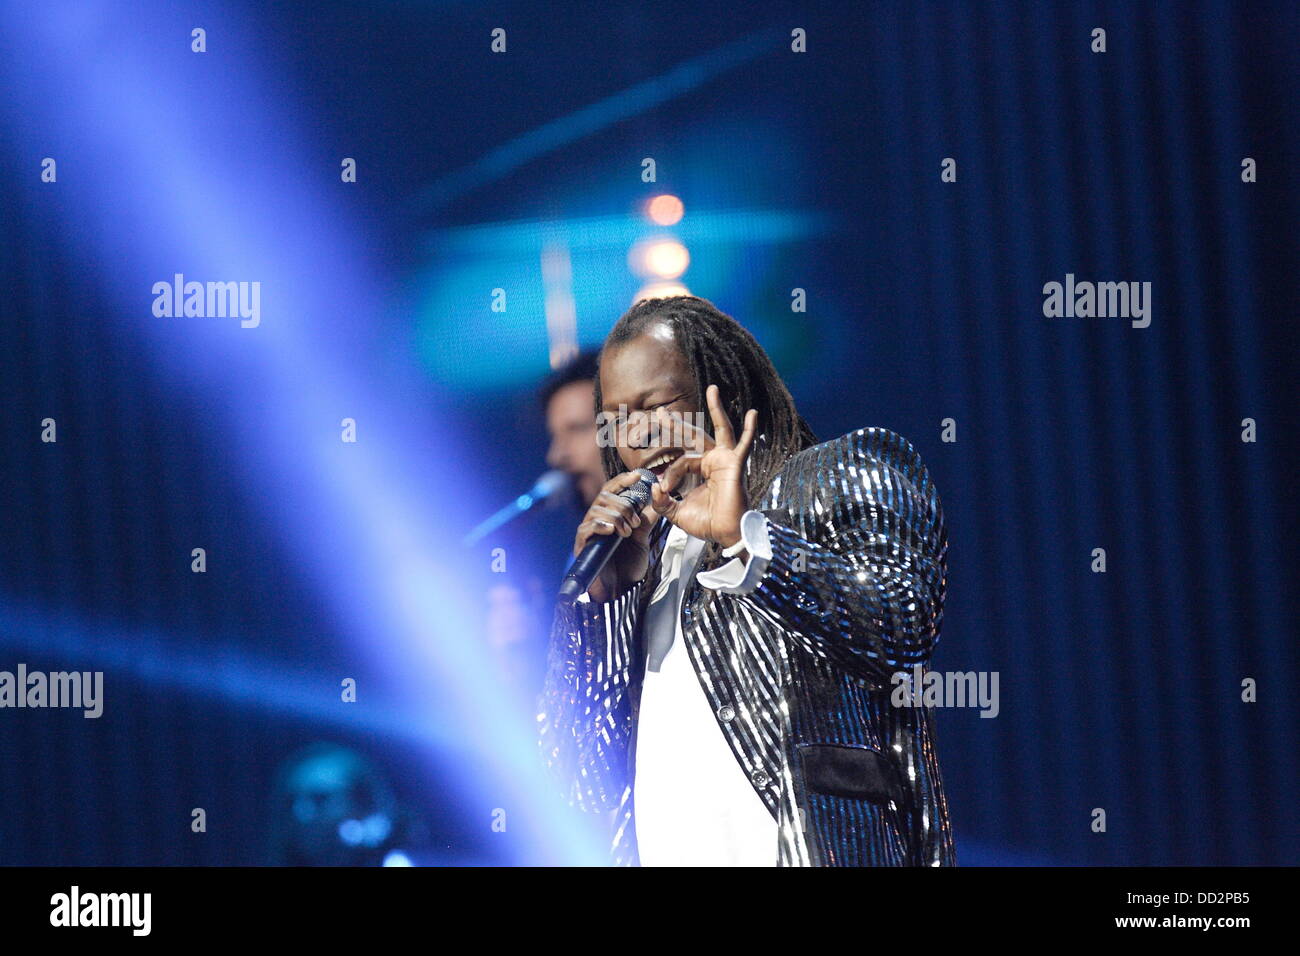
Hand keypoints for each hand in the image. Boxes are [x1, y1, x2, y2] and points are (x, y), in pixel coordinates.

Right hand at [572, 470, 656, 602]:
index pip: (612, 489)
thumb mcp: (642, 539)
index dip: (623, 480)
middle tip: (635, 522)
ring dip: (616, 517)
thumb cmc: (628, 565)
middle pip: (604, 496)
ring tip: (627, 532)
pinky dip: (601, 526)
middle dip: (623, 505)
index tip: (638, 475)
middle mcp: (597, 520)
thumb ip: (646, 520)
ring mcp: (588, 532)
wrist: (620, 590)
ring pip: (597, 509)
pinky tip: (612, 532)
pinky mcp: (582, 545)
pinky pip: (587, 527)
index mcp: (610, 515)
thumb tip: (658, 499)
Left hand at [650, 384, 756, 549]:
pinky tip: (752, 413)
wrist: (725, 534)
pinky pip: (744, 444)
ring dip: (716, 409)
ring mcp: (725, 460)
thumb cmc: (707, 524)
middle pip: (693, 437)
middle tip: (660, 414)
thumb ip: (662, 502)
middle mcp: (713, 461)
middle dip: (676, 425)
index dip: (669, 472)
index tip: (664, 488)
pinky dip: (749, 429)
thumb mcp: (676, 513)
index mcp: (700, 470)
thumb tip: (654, 487)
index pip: (680, 461)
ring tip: (712, 389)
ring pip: (719, 430)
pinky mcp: (735, 464)